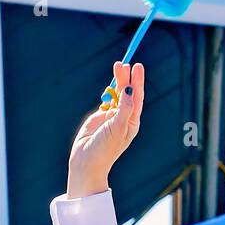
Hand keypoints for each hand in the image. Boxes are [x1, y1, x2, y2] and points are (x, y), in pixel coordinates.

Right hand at [66, 61, 145, 198]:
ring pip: (117, 95)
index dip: (138, 82)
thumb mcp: (117, 128)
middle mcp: (124, 118)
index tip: (137, 67)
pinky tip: (110, 87)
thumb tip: (130, 90)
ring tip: (119, 66)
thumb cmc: (105, 149)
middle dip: (127, 78)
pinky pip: (107, 101)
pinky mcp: (100, 117)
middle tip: (126, 63)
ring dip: (118, 82)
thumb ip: (124, 109)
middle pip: (128, 94)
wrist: (87, 161)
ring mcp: (112, 117)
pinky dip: (109, 93)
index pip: (137, 98)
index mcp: (132, 122)